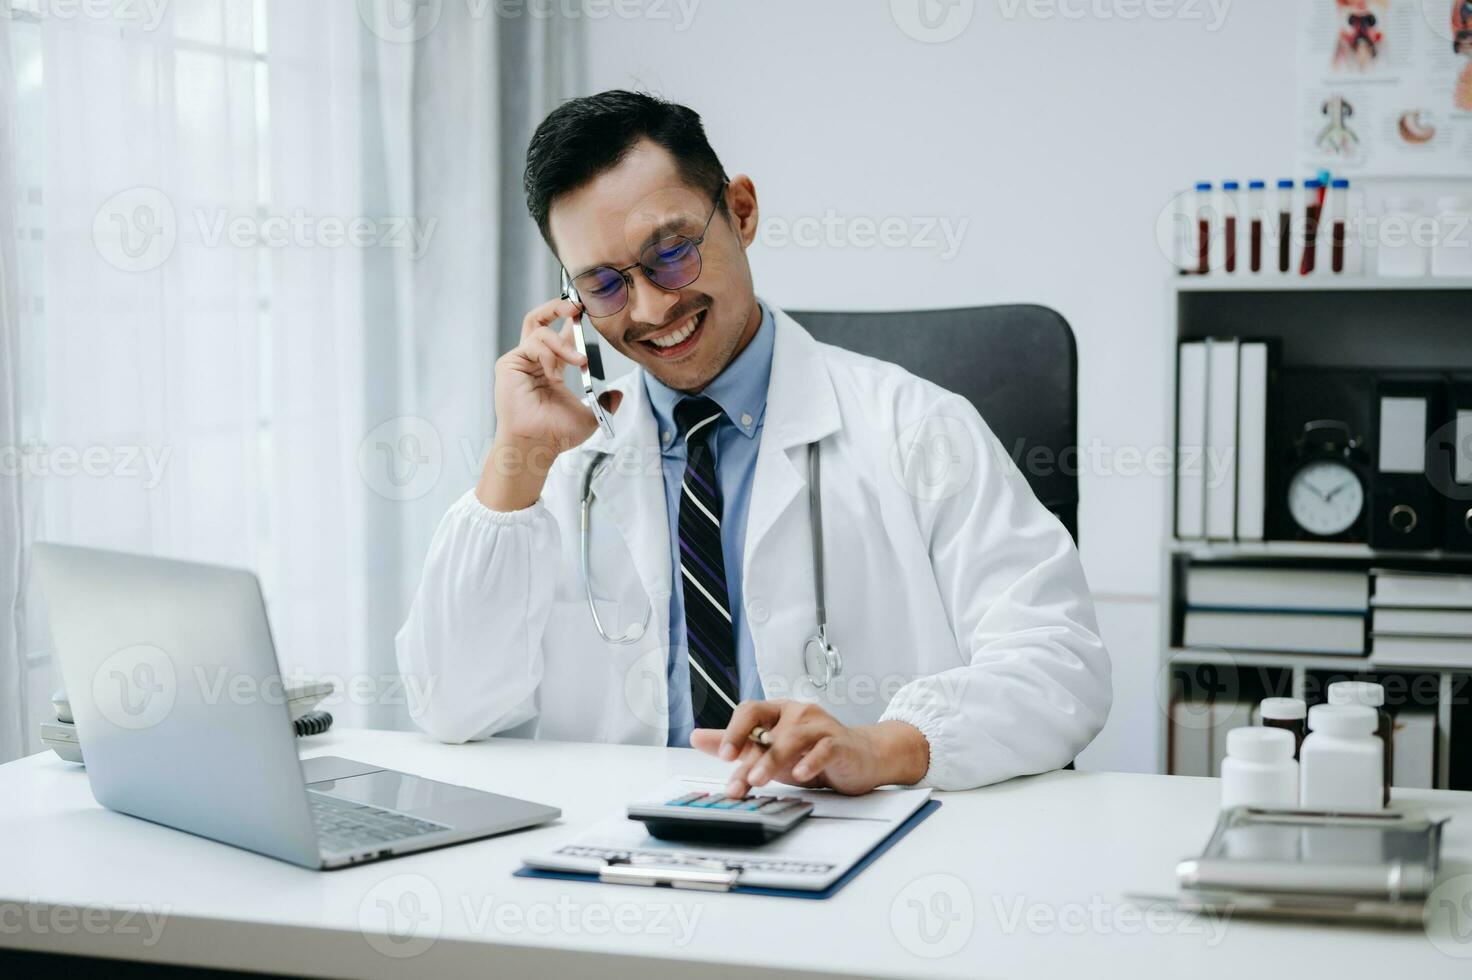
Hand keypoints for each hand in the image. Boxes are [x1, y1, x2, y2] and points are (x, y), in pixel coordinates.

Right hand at [477, 299, 623, 510]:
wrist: (538, 444)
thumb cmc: (557, 434)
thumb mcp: (591, 416)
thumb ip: (605, 402)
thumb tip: (619, 395)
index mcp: (551, 367)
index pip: (560, 333)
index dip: (573, 321)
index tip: (588, 312)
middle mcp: (533, 360)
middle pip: (540, 318)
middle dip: (558, 306)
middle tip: (578, 306)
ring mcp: (520, 360)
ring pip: (540, 330)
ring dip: (564, 343)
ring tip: (579, 361)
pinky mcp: (509, 363)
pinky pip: (533, 345)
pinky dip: (549, 355)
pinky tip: (554, 374)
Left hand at [690, 700, 928, 796]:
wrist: (860, 756)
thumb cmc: (811, 752)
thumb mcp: (769, 748)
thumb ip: (737, 744)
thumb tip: (697, 737)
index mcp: (778, 711)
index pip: (750, 710)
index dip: (734, 730)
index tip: (723, 756)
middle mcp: (798, 713)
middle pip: (769, 730)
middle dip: (750, 759)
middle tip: (738, 783)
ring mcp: (820, 726)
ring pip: (793, 738)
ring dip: (773, 759)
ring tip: (759, 779)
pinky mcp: (840, 743)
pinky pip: (824, 748)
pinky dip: (810, 761)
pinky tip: (800, 774)